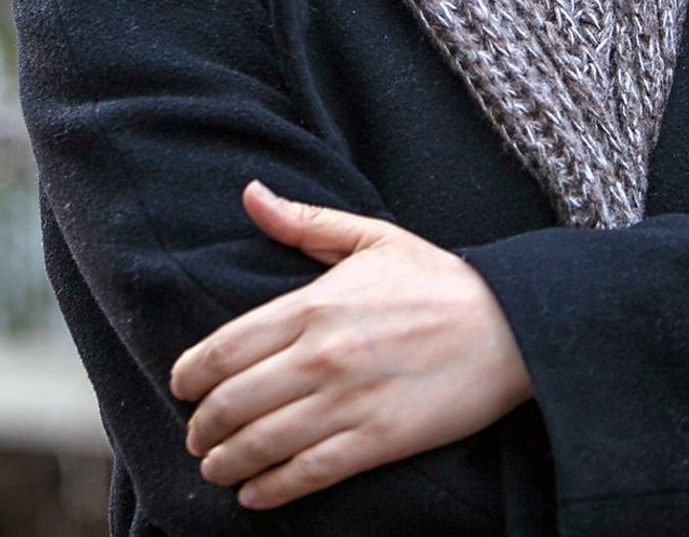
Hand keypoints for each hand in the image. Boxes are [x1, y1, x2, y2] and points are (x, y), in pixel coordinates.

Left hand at [169, 181, 531, 509]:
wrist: (508, 326)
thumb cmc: (435, 277)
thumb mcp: (370, 236)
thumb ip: (303, 222)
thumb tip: (250, 194)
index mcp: (313, 304)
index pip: (228, 345)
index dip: (193, 372)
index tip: (180, 386)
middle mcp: (321, 355)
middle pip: (236, 399)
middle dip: (204, 424)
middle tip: (195, 435)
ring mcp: (347, 402)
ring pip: (264, 442)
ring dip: (227, 460)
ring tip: (213, 466)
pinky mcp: (377, 441)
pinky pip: (309, 472)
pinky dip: (273, 488)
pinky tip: (253, 494)